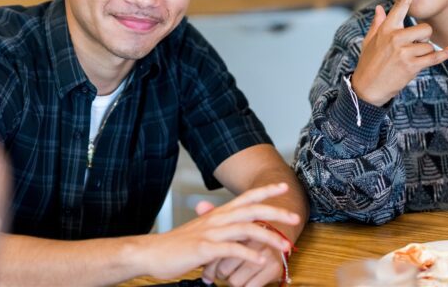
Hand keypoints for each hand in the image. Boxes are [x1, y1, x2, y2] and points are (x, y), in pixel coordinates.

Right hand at [142, 183, 299, 280]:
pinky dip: (248, 254)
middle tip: (295, 217)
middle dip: (275, 212)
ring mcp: (211, 233)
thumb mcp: (201, 233)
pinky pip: (231, 249)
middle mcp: (216, 219)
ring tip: (284, 246)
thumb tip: (234, 236)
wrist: (152, 253)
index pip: (245, 197)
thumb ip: (218, 230)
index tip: (283, 187)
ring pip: (245, 228)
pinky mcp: (205, 249)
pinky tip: (260, 260)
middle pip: (251, 209)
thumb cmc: (177, 246)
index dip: (265, 191)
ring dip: (268, 237)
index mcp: (217, 214)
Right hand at [350, 0, 447, 105]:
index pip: (400, 6)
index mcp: (385, 29)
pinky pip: (434, 57)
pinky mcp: (412, 66)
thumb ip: (377, 24)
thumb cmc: (368, 63)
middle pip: (424, 28)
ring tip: (410, 60)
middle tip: (414, 47)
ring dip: (425, 52)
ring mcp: (403, 52)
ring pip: (428, 45)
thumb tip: (379, 8)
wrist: (367, 87)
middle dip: (424, 37)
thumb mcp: (369, 42)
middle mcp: (395, 38)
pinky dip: (446, 53)